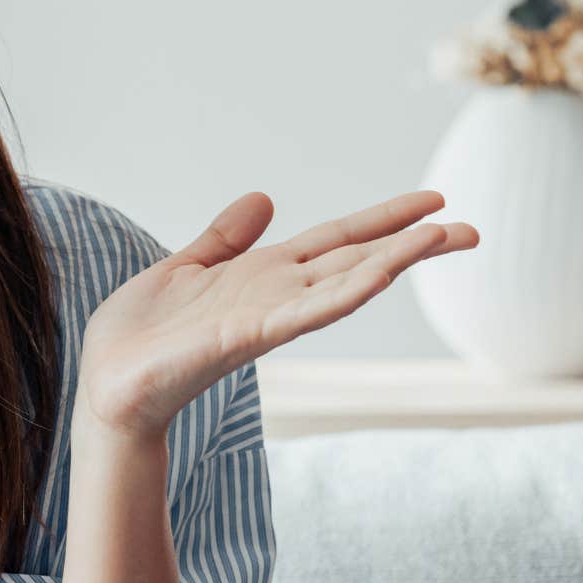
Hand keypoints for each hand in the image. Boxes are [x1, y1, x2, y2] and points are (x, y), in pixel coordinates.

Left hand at [75, 189, 479, 440]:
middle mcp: (275, 295)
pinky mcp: (243, 337)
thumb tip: (264, 198)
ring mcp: (265, 317)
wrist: (108, 384)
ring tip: (444, 236)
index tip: (435, 202)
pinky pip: (302, 313)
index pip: (338, 241)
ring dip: (394, 261)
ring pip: (343, 284)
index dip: (383, 221)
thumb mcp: (185, 268)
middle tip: (475, 228)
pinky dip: (341, 294)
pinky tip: (379, 274)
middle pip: (357, 261)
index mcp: (262, 275)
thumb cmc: (141, 335)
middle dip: (413, 244)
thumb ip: (225, 238)